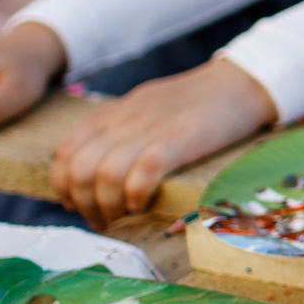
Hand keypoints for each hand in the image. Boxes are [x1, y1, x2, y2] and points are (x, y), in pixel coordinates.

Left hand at [51, 59, 276, 227]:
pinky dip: (137, 194)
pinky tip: (143, 203)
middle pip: (80, 170)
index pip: (66, 153)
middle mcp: (123, 122)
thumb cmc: (195, 101)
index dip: (65, 187)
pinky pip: (143, 172)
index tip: (78, 206)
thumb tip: (101, 168)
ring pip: (105, 176)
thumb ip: (121, 131)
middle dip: (85, 205)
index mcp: (113, 115)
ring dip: (108, 207)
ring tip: (121, 219)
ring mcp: (150, 131)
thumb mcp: (145, 108)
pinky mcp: (179, 140)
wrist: (238, 82)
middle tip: (102, 221)